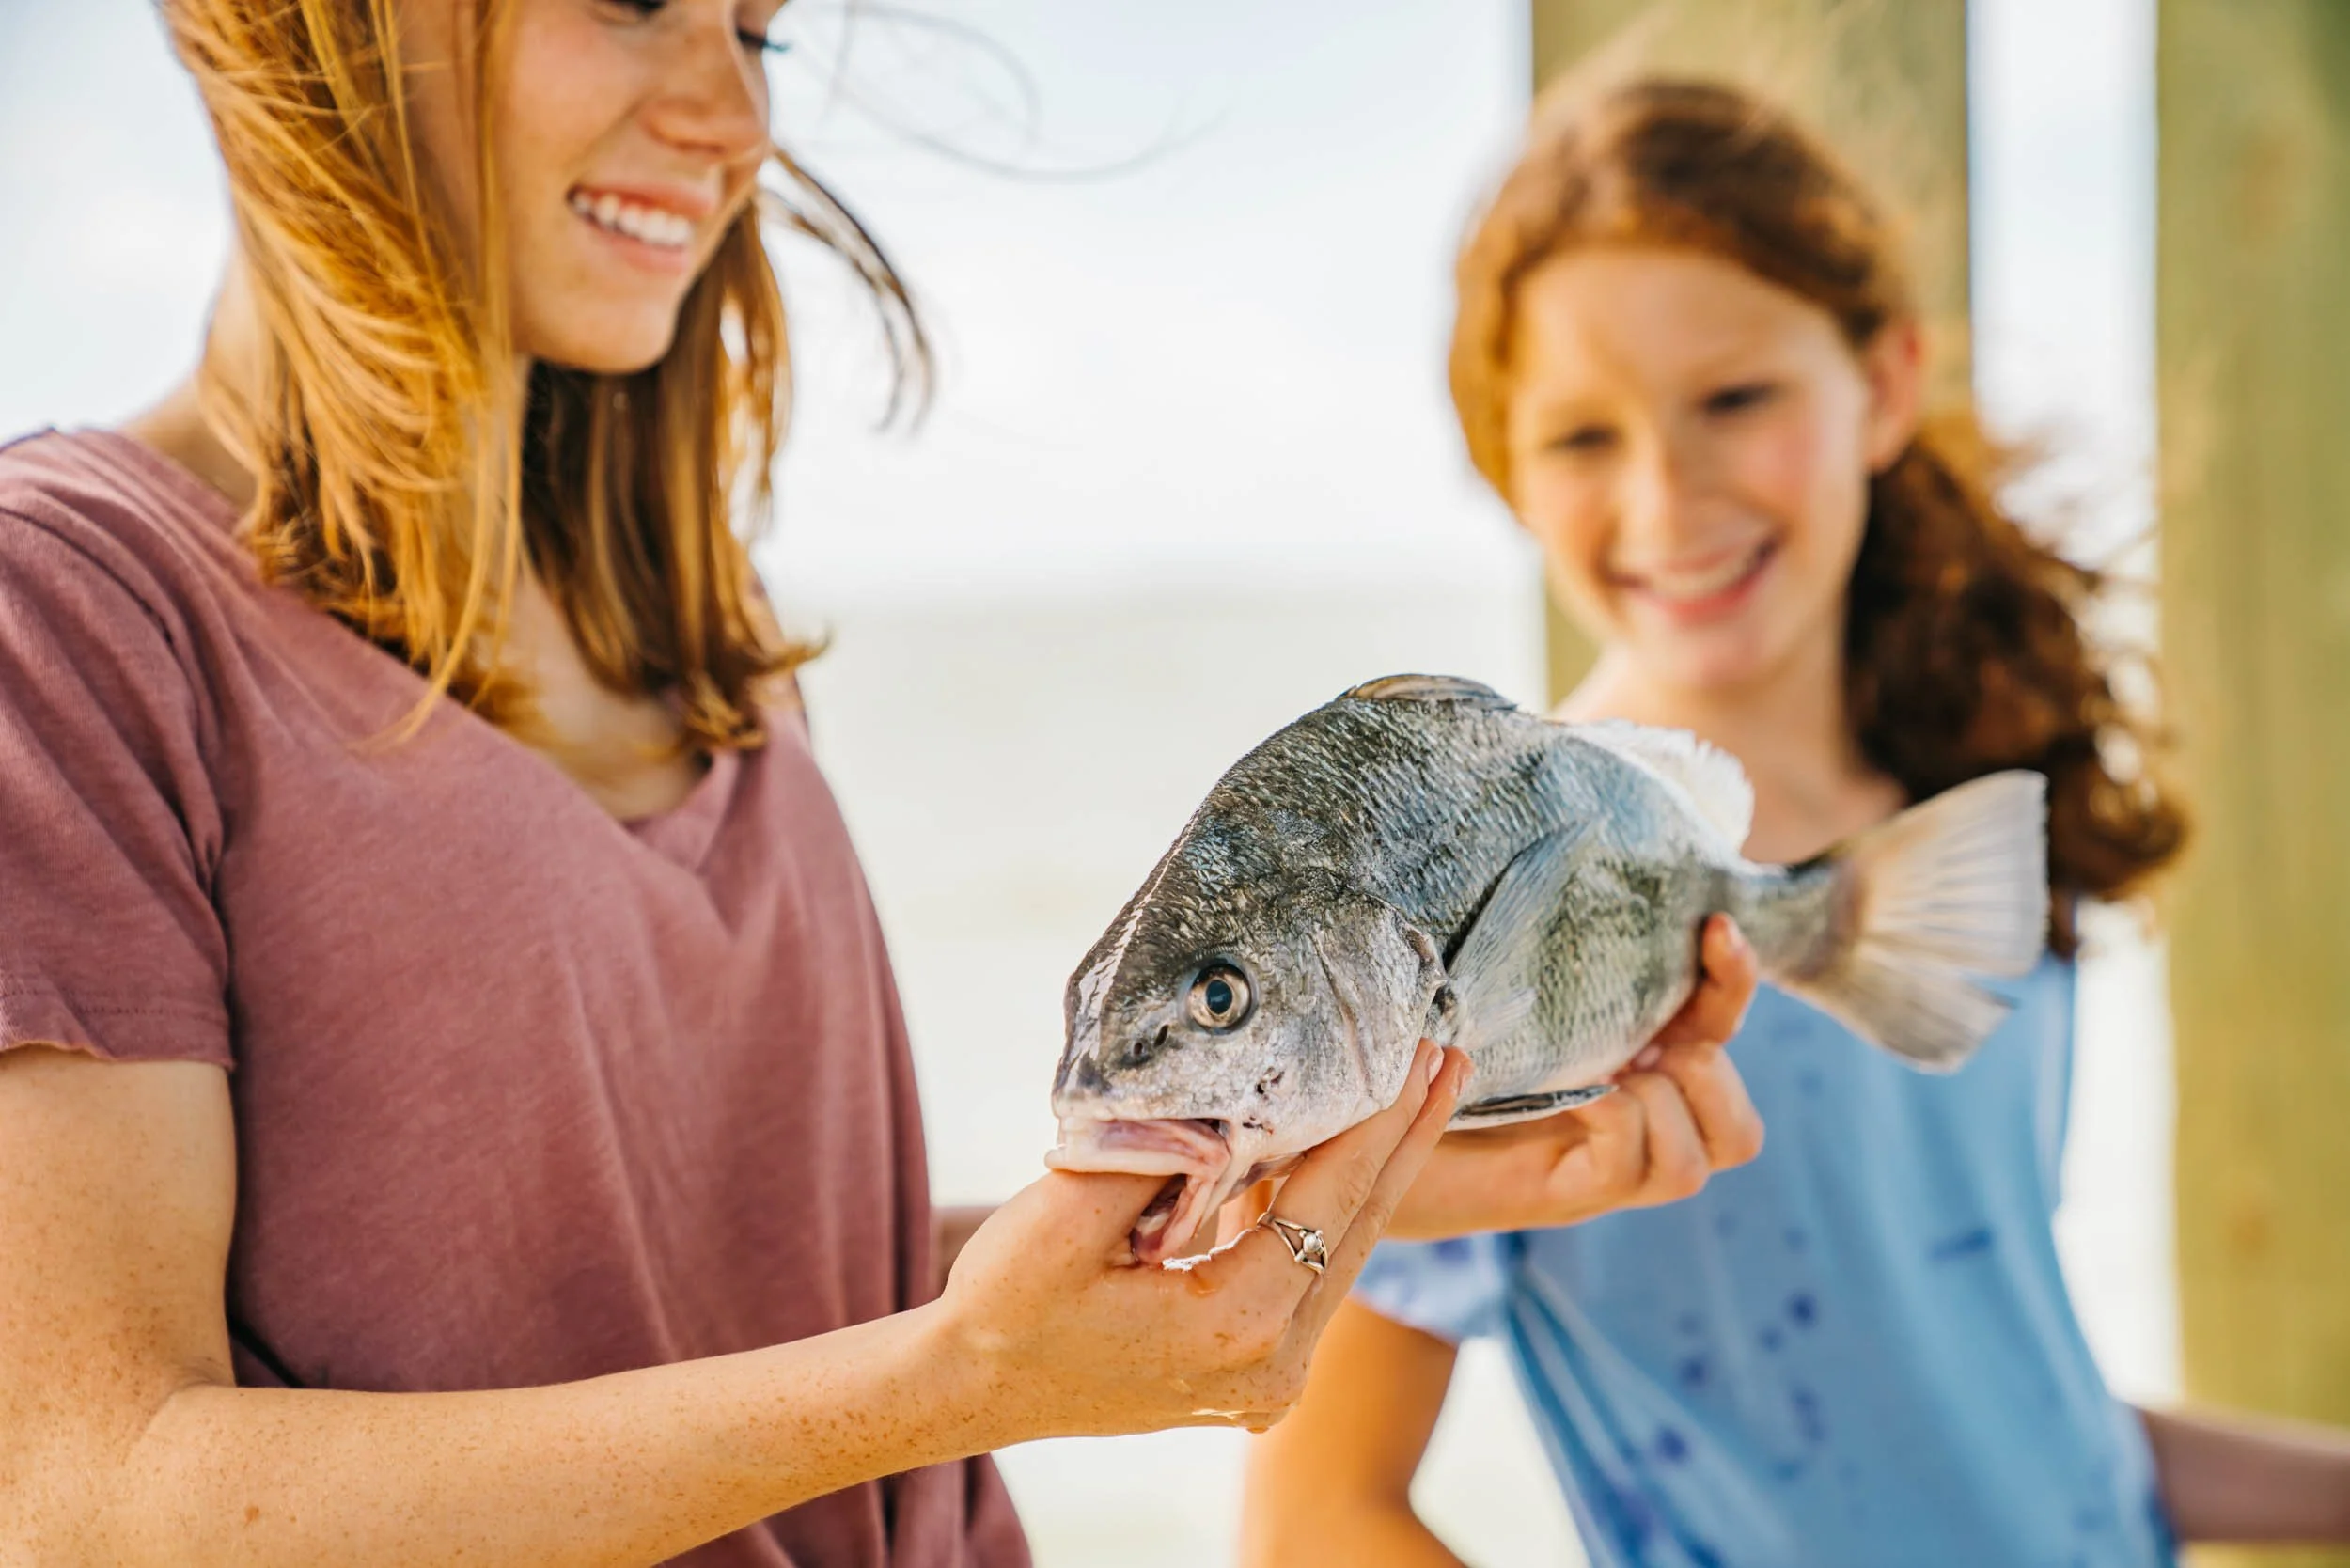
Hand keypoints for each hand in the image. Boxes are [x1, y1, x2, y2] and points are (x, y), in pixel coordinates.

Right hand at [939, 1040, 1468, 1438]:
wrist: (970, 1385)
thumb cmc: (1005, 1305)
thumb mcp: (1061, 1219)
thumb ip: (1157, 1156)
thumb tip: (1228, 1103)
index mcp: (1234, 1328)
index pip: (1329, 1202)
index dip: (1376, 1121)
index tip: (1415, 1051)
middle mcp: (1271, 1367)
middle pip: (1358, 1229)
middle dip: (1403, 1138)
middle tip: (1448, 1055)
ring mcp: (1267, 1379)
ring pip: (1342, 1253)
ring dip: (1375, 1170)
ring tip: (1419, 1091)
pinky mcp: (1252, 1370)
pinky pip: (1309, 1273)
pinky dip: (1329, 1208)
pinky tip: (1349, 1151)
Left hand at [1383, 915, 1764, 1240]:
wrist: (1361, 1142)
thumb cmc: (1424, 1057)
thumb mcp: (1498, 996)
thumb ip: (1546, 962)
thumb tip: (1571, 859)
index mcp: (1631, 1066)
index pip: (1719, 1028)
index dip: (1733, 977)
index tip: (1712, 923)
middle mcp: (1634, 1129)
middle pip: (1740, 1129)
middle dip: (1714, 1071)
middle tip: (1648, 1045)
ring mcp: (1605, 1172)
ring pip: (1701, 1158)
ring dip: (1667, 1105)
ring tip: (1609, 1077)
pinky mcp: (1568, 1195)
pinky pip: (1639, 1163)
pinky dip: (1619, 1121)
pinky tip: (1576, 1099)